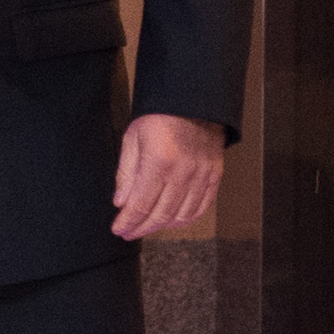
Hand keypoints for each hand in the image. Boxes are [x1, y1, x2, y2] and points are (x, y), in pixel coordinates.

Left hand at [112, 112, 225, 241]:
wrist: (192, 101)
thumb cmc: (160, 116)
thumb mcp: (132, 139)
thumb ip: (126, 173)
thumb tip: (121, 202)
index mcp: (159, 162)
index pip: (141, 204)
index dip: (129, 222)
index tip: (119, 229)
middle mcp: (183, 172)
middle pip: (161, 214)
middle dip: (142, 228)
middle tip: (129, 232)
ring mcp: (202, 175)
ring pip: (182, 215)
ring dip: (163, 226)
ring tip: (148, 226)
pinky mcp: (214, 175)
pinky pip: (202, 206)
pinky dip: (186, 218)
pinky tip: (173, 220)